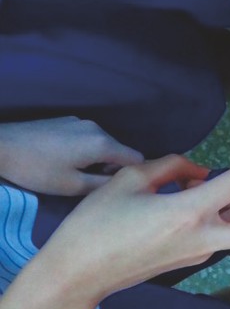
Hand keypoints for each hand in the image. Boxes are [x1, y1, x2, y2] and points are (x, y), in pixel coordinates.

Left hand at [0, 117, 142, 195]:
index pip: (137, 158)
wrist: (0, 146)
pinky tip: (62, 160)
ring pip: (103, 145)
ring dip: (97, 160)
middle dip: (112, 168)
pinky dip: (85, 150)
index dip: (132, 174)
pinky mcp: (67, 121)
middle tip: (89, 184)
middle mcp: (97, 128)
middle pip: (120, 151)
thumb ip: (104, 185)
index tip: (117, 188)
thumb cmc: (37, 170)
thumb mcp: (73, 186)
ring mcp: (81, 122)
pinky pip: (88, 138)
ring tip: (73, 173)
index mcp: (102, 144)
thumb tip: (123, 183)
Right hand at [37, 148, 229, 308]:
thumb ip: (170, 167)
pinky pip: (215, 231)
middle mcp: (203, 236)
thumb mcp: (128, 181)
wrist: (76, 276)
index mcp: (188, 211)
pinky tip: (175, 204)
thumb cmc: (94, 226)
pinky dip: (212, 215)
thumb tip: (198, 170)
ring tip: (200, 197)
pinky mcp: (192, 262)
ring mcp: (201, 254)